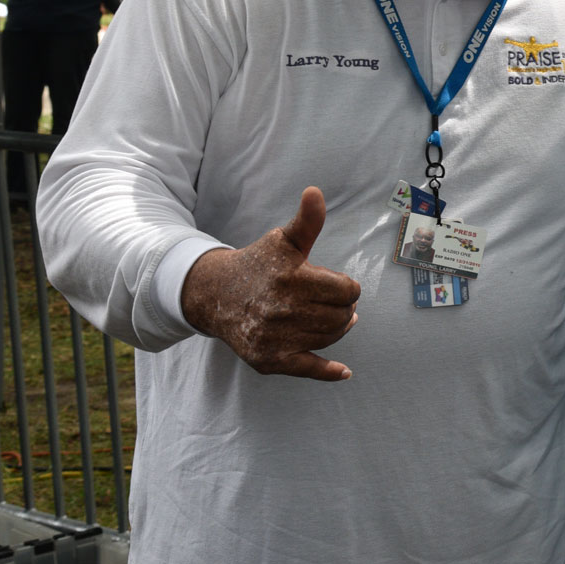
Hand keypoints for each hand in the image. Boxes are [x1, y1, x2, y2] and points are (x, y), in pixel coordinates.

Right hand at [181, 187, 360, 380]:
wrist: (216, 294)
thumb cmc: (260, 264)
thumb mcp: (284, 240)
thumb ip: (307, 220)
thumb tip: (315, 191)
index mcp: (293, 278)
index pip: (348, 290)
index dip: (346, 286)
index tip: (333, 283)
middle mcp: (284, 310)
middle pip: (342, 316)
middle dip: (342, 308)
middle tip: (329, 301)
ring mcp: (276, 338)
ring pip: (330, 338)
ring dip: (335, 329)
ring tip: (326, 317)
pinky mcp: (269, 360)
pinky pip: (308, 369)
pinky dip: (329, 371)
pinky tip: (344, 372)